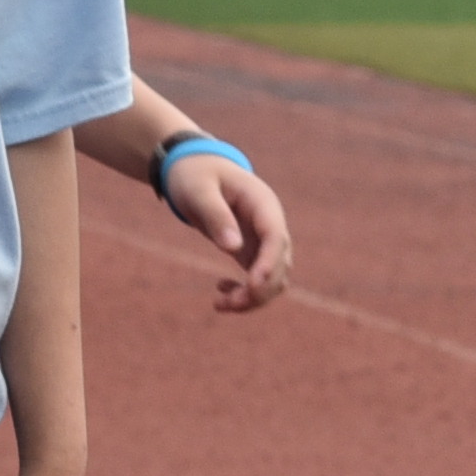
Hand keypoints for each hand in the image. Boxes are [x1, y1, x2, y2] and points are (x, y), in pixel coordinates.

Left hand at [158, 147, 290, 311]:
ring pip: (274, 279)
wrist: (196, 171)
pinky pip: (260, 281)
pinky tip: (220, 290)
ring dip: (253, 298)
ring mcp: (264, 240)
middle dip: (258, 289)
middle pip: (280, 263)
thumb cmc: (196, 176)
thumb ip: (216, 216)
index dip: (269, 263)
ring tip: (219, 304)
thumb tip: (233, 248)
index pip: (275, 237)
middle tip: (223, 303)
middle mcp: (270, 223)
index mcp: (262, 203)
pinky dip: (245, 293)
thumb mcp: (199, 191)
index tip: (253, 285)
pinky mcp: (253, 252)